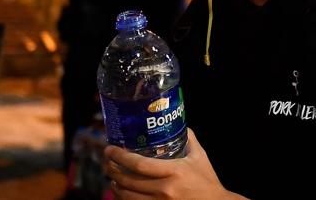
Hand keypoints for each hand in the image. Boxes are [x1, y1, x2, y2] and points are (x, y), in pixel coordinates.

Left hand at [105, 129, 231, 199]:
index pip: (139, 164)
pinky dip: (125, 199)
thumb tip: (179, 124)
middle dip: (113, 171)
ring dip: (116, 186)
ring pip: (128, 197)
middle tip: (108, 162)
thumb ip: (189, 139)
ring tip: (113, 178)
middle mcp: (164, 189)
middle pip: (128, 181)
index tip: (110, 150)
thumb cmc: (208, 181)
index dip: (120, 157)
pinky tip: (123, 193)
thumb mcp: (200, 157)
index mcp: (174, 171)